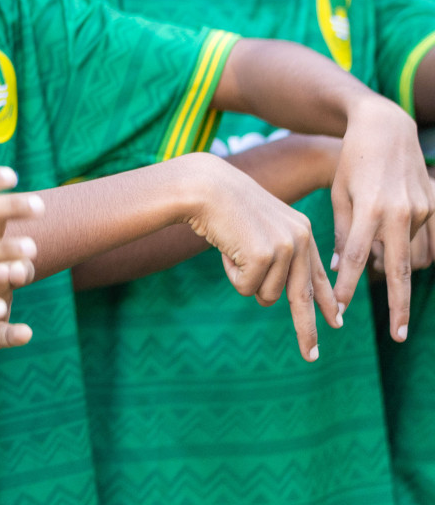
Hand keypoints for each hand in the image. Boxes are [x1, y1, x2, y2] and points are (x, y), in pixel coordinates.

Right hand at [182, 153, 338, 360]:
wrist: (206, 186)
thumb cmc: (225, 207)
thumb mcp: (259, 229)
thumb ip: (275, 257)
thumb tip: (271, 299)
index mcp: (303, 232)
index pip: (318, 275)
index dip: (327, 302)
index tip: (337, 323)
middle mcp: (301, 239)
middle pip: (303, 297)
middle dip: (306, 330)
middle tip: (311, 356)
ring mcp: (284, 247)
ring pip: (265, 294)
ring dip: (244, 280)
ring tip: (233, 250)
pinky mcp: (264, 256)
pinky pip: (246, 288)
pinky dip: (231, 274)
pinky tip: (226, 249)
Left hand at [332, 100, 434, 339]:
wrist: (386, 127)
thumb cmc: (352, 162)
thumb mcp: (339, 193)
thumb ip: (341, 231)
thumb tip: (340, 268)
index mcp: (369, 209)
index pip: (357, 257)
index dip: (349, 286)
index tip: (341, 310)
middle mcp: (399, 212)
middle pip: (399, 269)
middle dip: (398, 305)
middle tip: (397, 335)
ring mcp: (421, 209)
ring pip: (413, 256)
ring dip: (398, 272)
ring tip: (381, 278)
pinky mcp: (432, 205)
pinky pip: (425, 241)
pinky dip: (413, 252)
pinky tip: (399, 256)